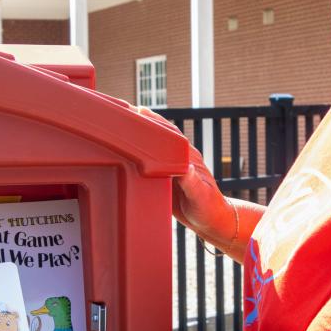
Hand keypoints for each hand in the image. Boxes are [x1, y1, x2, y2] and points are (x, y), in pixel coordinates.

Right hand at [134, 105, 234, 239]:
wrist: (210, 220)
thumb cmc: (209, 208)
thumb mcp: (201, 197)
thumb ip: (193, 183)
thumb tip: (186, 168)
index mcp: (187, 158)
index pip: (170, 134)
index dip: (155, 122)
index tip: (139, 112)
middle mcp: (178, 158)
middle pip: (159, 134)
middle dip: (142, 122)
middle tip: (122, 110)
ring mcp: (170, 167)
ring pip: (152, 146)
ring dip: (139, 134)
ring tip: (120, 123)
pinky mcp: (164, 178)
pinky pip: (148, 161)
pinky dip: (137, 154)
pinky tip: (124, 151)